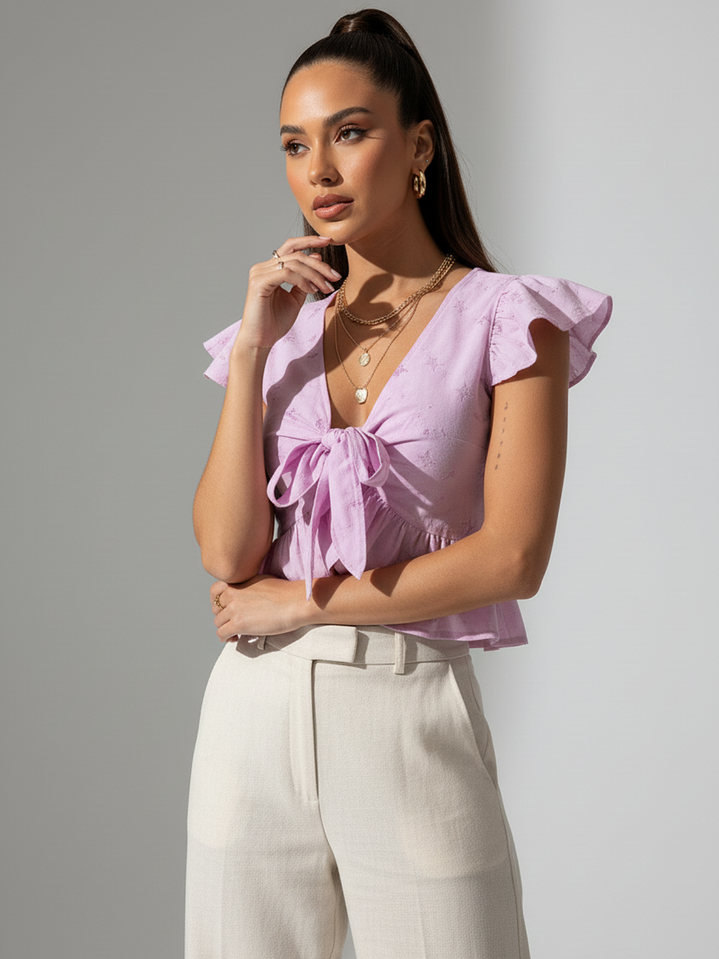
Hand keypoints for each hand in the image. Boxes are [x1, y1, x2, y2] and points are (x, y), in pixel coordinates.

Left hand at [210, 575, 309, 641]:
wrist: (296, 602)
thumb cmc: (286, 592)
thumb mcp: (262, 580)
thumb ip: (248, 587)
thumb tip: (246, 596)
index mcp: (238, 582)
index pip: (214, 590)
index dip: (217, 601)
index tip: (224, 608)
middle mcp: (232, 594)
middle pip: (215, 609)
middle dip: (223, 616)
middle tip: (232, 622)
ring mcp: (234, 609)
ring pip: (218, 622)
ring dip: (225, 628)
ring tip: (235, 633)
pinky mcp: (238, 624)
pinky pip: (221, 634)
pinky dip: (225, 638)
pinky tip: (234, 639)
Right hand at [235, 236, 341, 351]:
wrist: (260, 341)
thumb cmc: (275, 322)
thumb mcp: (296, 298)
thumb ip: (305, 279)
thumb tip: (317, 256)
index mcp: (271, 268)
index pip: (291, 246)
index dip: (310, 241)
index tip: (329, 241)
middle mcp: (263, 267)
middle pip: (296, 254)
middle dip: (319, 264)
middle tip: (335, 276)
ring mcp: (259, 273)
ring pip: (294, 263)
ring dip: (315, 274)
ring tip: (327, 288)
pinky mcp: (259, 283)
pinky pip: (287, 274)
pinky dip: (303, 280)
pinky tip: (313, 290)